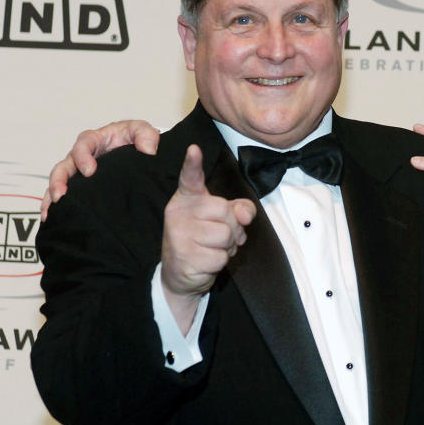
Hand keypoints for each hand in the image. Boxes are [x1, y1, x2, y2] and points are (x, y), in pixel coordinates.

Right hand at [41, 120, 159, 220]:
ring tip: (50, 212)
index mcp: (95, 140)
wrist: (140, 153)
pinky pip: (64, 196)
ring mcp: (78, 172)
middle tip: (61, 195)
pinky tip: (52, 218)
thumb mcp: (143, 131)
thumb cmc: (137, 139)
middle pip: (63, 166)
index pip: (83, 144)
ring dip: (52, 196)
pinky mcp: (81, 186)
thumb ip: (147, 135)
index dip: (83, 157)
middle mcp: (81, 156)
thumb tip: (148, 150)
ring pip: (59, 183)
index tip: (89, 171)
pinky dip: (56, 206)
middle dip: (59, 181)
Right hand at [161, 145, 255, 332]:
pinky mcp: (184, 257)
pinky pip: (221, 257)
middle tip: (218, 235)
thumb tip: (245, 214)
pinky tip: (206, 261)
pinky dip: (220, 261)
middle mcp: (178, 213)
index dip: (193, 163)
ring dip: (227, 246)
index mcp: (187, 198)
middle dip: (233, 226)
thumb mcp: (221, 219)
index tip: (194, 149)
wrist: (180, 274)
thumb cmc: (203, 239)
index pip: (190, 178)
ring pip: (226, 235)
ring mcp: (179, 235)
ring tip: (211, 248)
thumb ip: (238, 208)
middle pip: (226, 211)